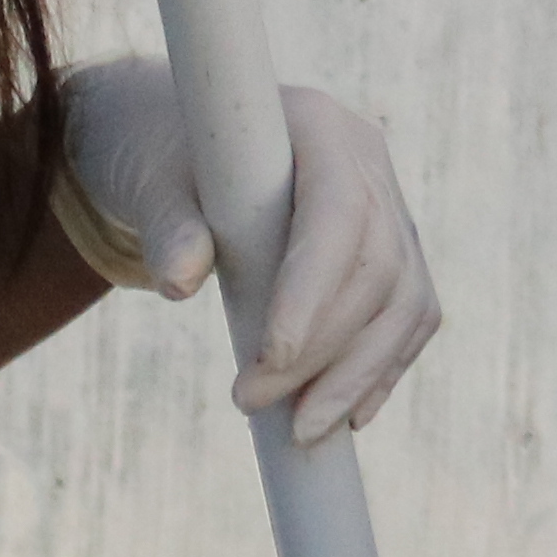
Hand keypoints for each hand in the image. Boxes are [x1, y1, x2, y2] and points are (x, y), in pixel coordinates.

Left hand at [47, 58, 443, 441]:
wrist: (178, 154)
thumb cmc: (159, 161)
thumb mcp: (149, 184)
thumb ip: (167, 227)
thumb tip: (179, 284)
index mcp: (318, 125)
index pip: (339, 214)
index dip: (315, 292)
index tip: (272, 359)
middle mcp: (368, 162)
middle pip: (379, 269)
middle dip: (327, 351)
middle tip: (251, 404)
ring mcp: (389, 207)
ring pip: (405, 302)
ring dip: (358, 376)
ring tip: (302, 431)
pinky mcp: (392, 251)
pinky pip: (407, 318)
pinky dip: (380, 370)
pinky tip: (346, 416)